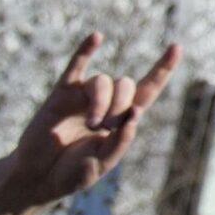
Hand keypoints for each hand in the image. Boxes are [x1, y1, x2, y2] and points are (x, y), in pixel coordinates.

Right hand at [0, 34, 180, 213]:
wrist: (37, 177)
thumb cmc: (71, 173)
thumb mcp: (102, 163)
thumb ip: (120, 142)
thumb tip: (136, 113)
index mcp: (122, 120)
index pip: (148, 90)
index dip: (162, 69)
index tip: (176, 47)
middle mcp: (105, 103)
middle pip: (125, 84)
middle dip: (120, 104)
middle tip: (104, 127)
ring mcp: (82, 97)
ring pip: (102, 81)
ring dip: (101, 101)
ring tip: (91, 124)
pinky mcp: (60, 95)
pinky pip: (75, 67)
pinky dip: (86, 51)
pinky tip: (97, 37)